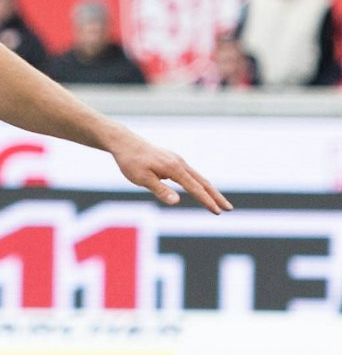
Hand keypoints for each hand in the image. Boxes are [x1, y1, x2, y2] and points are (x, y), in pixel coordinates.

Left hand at [109, 131, 231, 212]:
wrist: (125, 143)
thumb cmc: (131, 162)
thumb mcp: (142, 179)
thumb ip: (160, 190)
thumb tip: (177, 202)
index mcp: (174, 169)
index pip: (195, 188)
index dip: (207, 201)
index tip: (217, 212)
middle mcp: (180, 163)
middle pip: (203, 182)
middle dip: (216, 196)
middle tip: (228, 209)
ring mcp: (177, 161)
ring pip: (198, 177)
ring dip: (209, 190)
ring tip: (218, 202)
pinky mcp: (173, 160)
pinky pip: (190, 174)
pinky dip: (199, 183)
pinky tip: (200, 190)